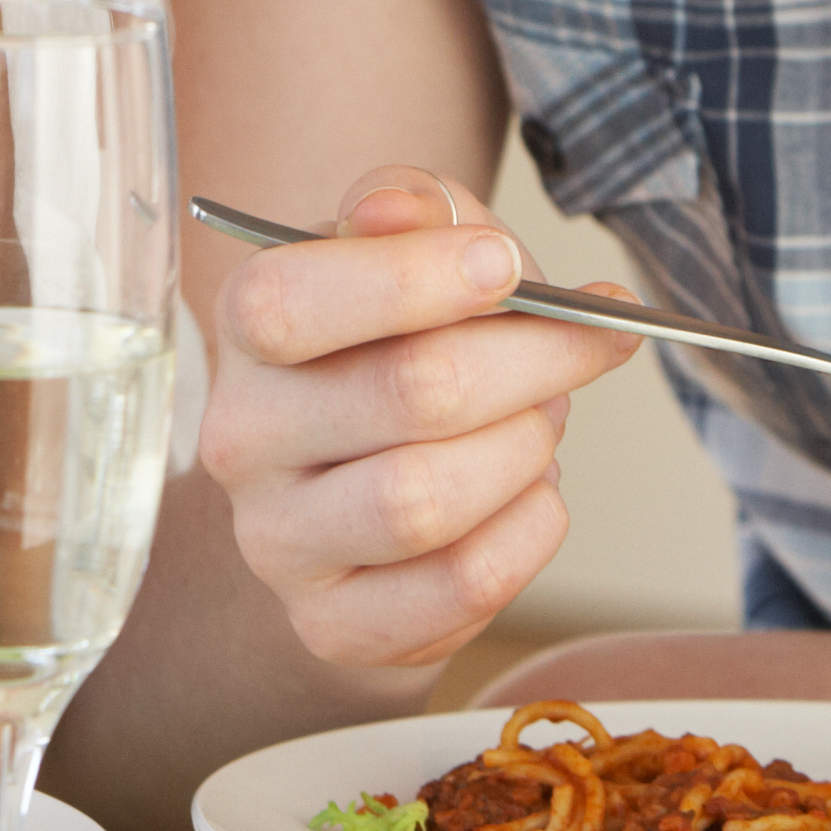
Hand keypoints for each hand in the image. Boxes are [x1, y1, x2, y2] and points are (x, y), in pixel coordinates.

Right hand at [196, 167, 642, 670]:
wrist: (364, 482)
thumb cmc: (398, 342)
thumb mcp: (408, 247)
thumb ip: (411, 206)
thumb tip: (395, 210)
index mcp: (244, 324)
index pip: (292, 302)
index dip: (414, 279)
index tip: (506, 264)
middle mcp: (243, 437)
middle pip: (406, 395)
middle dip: (532, 360)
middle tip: (587, 343)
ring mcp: (279, 542)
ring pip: (428, 499)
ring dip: (526, 447)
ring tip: (541, 422)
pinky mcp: (333, 625)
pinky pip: (460, 584)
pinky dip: (529, 530)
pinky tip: (530, 494)